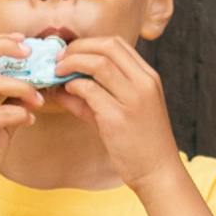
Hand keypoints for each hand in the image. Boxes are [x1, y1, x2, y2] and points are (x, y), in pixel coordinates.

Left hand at [53, 30, 185, 195]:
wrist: (158, 172)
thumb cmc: (140, 143)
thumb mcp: (122, 112)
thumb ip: (94, 96)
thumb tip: (63, 85)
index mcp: (149, 77)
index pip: (117, 44)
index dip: (89, 43)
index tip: (71, 52)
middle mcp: (144, 82)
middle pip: (108, 47)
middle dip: (78, 48)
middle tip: (59, 58)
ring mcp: (133, 99)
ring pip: (98, 64)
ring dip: (72, 63)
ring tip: (57, 72)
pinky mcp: (118, 117)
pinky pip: (90, 90)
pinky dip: (73, 86)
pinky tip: (65, 92)